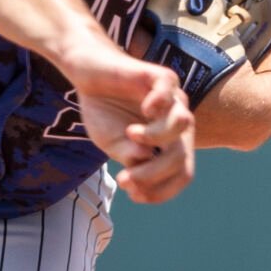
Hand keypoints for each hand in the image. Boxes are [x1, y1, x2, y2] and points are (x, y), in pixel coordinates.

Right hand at [58, 38, 195, 203]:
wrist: (88, 76)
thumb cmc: (104, 111)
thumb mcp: (113, 144)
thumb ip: (130, 157)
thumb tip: (146, 160)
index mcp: (170, 142)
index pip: (182, 173)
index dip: (162, 191)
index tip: (133, 195)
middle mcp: (176, 122)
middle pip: (181, 156)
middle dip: (153, 174)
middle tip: (125, 178)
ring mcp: (171, 98)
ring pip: (183, 123)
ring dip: (156, 137)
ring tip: (131, 134)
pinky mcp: (159, 76)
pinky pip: (170, 90)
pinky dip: (157, 104)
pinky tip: (143, 109)